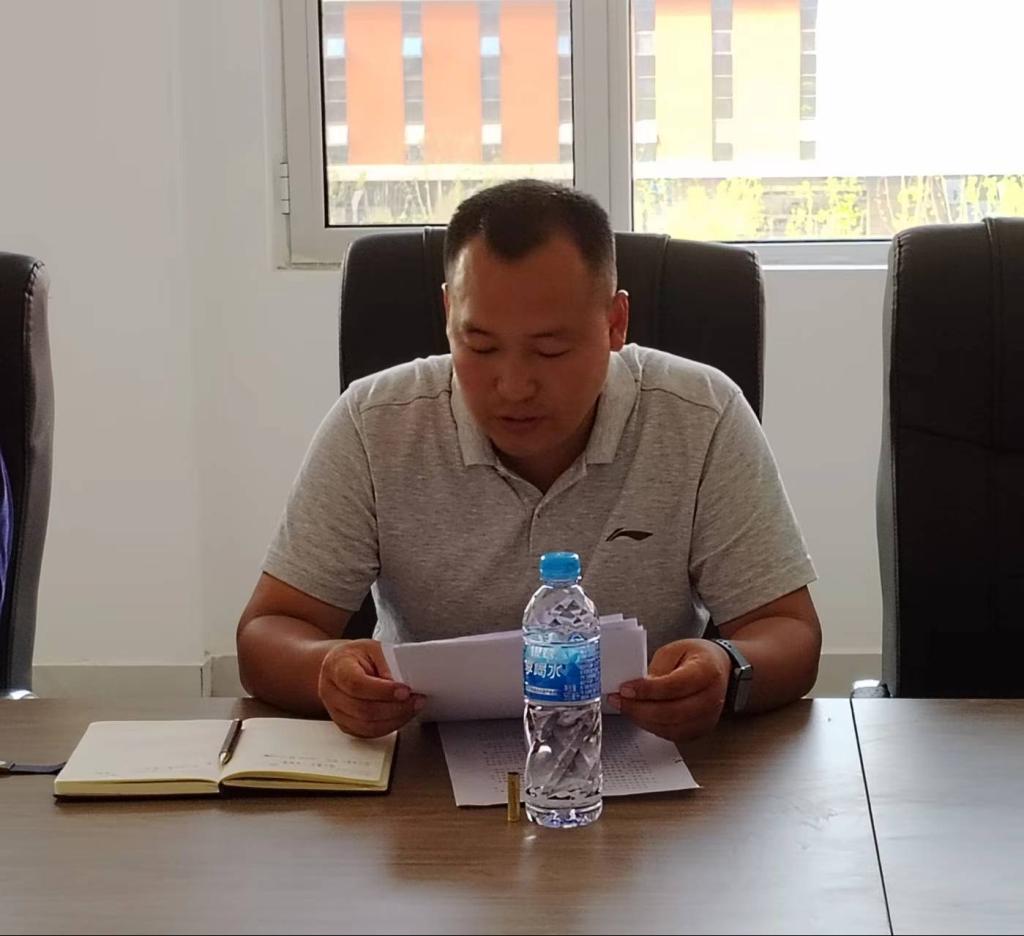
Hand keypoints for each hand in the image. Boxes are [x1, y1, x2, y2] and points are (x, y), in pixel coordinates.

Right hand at [318, 639, 424, 737]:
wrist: (340, 666)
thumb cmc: (358, 656)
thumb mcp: (374, 648)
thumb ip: (387, 664)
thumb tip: (401, 684)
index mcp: (336, 667)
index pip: (356, 684)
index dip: (383, 691)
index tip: (405, 690)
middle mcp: (331, 692)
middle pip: (362, 709)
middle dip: (395, 708)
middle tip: (417, 700)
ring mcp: (335, 712)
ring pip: (366, 726)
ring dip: (395, 719)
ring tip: (413, 707)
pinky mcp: (345, 725)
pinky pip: (368, 733)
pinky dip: (389, 726)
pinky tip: (401, 715)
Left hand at [610, 639, 731, 743]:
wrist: (720, 668)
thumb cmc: (696, 657)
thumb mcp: (674, 650)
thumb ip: (656, 669)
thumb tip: (636, 689)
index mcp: (707, 672)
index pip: (675, 685)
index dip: (647, 690)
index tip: (625, 689)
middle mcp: (711, 698)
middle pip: (672, 712)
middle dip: (639, 709)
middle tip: (618, 701)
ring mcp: (708, 718)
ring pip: (670, 727)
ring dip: (642, 720)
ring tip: (624, 707)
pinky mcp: (700, 730)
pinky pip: (673, 734)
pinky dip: (652, 727)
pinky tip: (639, 716)